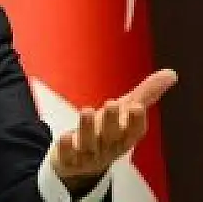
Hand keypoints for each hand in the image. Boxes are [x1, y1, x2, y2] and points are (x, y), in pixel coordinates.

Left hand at [49, 68, 177, 188]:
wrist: (80, 161)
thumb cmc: (107, 131)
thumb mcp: (125, 112)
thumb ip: (146, 94)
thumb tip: (171, 73)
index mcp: (124, 137)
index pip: (134, 132)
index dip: (136, 120)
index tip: (137, 106)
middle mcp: (108, 147)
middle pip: (111, 136)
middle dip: (112, 121)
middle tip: (111, 103)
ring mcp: (87, 155)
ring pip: (88, 143)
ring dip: (87, 128)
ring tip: (87, 110)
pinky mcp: (68, 159)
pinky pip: (67, 155)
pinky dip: (66, 147)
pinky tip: (64, 136)